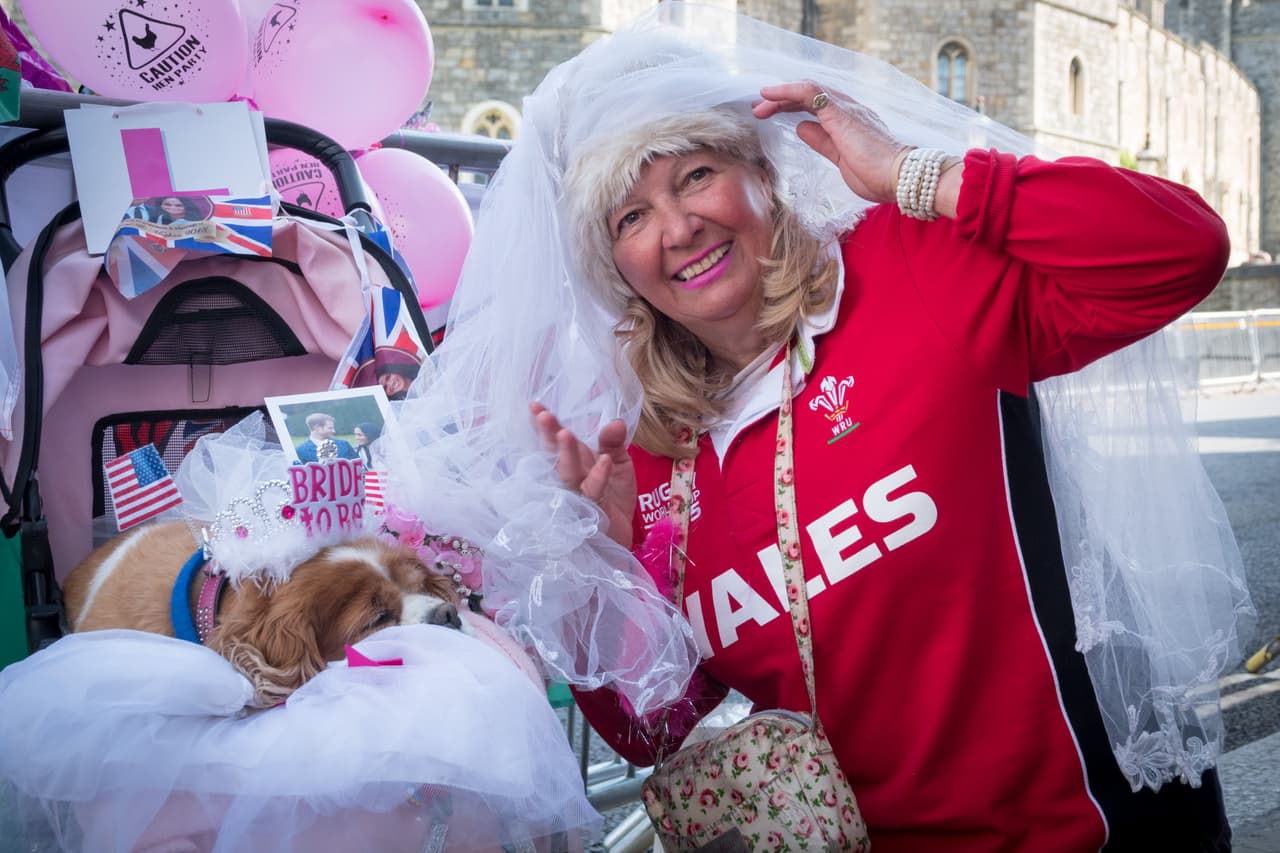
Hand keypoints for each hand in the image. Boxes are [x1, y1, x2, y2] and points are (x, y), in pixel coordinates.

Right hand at [531, 402, 636, 549]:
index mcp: (573, 461)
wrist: (622, 535)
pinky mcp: (590, 512)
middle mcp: (569, 477)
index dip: (545, 424)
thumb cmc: (614, 498)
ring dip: (566, 455)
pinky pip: (592, 492)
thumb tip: (615, 422)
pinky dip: (599, 477)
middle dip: (548, 435)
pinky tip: (605, 461)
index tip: (535, 405)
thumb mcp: (618, 464)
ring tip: (565, 434)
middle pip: (554, 455)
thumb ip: (613, 443)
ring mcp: (576, 496)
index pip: (555, 440)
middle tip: (543, 416)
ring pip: (567, 474)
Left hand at [753, 80, 908, 204]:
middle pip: (808, 96)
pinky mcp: (840, 113)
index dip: (789, 107)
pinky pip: (810, 92)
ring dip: (780, 96)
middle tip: (758, 109)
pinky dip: (788, 91)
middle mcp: (848, 108)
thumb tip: (801, 127)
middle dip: (780, 101)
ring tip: (759, 105)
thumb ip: (821, 141)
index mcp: (848, 120)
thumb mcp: (840, 158)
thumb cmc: (877, 174)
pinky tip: (770, 95)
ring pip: (807, 90)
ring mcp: (845, 108)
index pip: (814, 105)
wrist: (899, 177)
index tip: (769, 114)